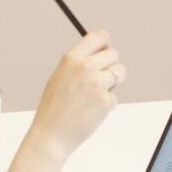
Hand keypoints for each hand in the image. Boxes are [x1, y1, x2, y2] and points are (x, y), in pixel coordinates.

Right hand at [29, 29, 124, 162]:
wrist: (51, 135)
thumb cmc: (54, 107)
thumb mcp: (60, 76)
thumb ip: (80, 63)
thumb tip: (103, 53)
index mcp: (71, 58)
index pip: (99, 36)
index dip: (105, 43)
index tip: (105, 50)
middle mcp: (85, 67)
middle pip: (114, 53)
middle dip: (111, 65)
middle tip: (101, 79)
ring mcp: (97, 84)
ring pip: (120, 72)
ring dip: (113, 82)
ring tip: (95, 96)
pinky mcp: (106, 101)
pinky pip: (115, 96)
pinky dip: (107, 104)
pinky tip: (91, 112)